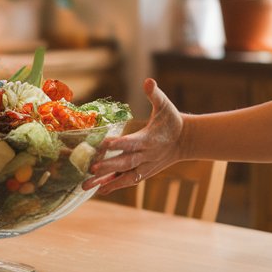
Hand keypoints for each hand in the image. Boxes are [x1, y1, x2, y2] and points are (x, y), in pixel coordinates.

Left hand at [84, 78, 183, 192]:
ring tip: (86, 186)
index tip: (104, 144)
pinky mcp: (143, 172)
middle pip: (125, 162)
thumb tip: (148, 81)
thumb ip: (155, 94)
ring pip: (123, 176)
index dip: (119, 144)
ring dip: (105, 181)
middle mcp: (146, 156)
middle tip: (91, 168)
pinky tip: (97, 190)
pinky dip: (113, 185)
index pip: (133, 142)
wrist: (185, 140)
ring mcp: (145, 166)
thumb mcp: (165, 105)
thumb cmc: (172, 120)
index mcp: (150, 139)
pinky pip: (126, 180)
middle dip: (108, 166)